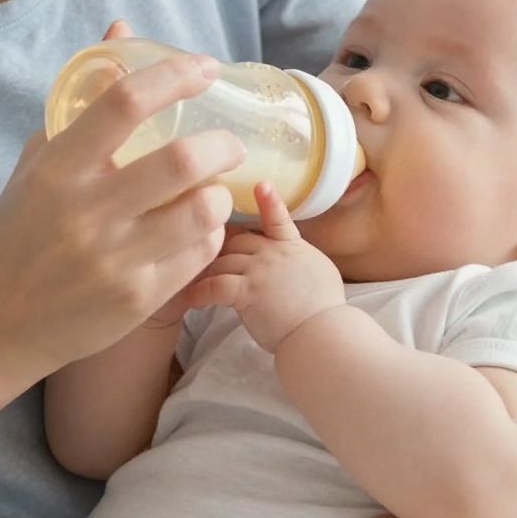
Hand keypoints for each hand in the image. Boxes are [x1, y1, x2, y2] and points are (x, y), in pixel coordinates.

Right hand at [0, 29, 246, 390]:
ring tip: (212, 188)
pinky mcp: (137, 299)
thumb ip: (84, 101)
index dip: (175, 74)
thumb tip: (123, 33)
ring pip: (203, 210)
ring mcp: (114, 259)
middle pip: (182, 159)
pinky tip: (197, 228)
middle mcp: (87, 211)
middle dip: (222, 143)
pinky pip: (200, 254)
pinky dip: (208, 233)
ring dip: (219, 193)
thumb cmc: (19, 231)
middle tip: (229, 142)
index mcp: (58, 167)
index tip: (205, 67)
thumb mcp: (40, 161)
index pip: (126, 101)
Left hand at [189, 183, 344, 351]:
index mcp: (292, 247)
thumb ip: (299, 262)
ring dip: (206, 271)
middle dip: (219, 250)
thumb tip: (292, 265)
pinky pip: (214, 286)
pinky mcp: (246, 292)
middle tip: (203, 260)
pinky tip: (192, 300)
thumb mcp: (320, 272)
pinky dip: (200, 293)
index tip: (260, 185)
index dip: (268, 201)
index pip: (277, 219)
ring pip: (221, 261)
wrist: (322, 331)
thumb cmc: (325, 310)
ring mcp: (258, 271)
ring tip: (191, 280)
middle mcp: (273, 253)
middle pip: (236, 241)